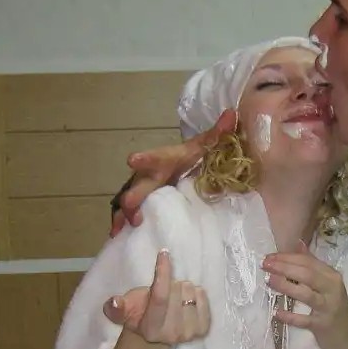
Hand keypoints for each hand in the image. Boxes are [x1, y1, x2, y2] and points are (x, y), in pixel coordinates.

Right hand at [106, 250, 209, 344]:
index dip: (163, 273)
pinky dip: (195, 292)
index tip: (164, 253)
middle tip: (164, 291)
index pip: (160, 297)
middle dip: (169, 284)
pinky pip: (202, 295)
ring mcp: (190, 332)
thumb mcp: (124, 310)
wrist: (157, 336)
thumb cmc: (139, 315)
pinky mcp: (203, 328)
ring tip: (174, 296)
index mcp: (151, 328)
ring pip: (190, 290)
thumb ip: (116, 307)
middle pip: (176, 290)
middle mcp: (172, 333)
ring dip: (182, 288)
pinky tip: (186, 299)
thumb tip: (114, 302)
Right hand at [110, 109, 238, 236]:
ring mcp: (143, 191)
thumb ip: (217, 134)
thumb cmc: (190, 157)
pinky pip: (129, 214)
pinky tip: (116, 234)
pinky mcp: (142, 205)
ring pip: (128, 201)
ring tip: (125, 226)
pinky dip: (121, 224)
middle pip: (138, 185)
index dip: (144, 159)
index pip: (155, 157)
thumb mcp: (205, 146)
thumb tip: (232, 114)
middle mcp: (150, 176)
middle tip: (129, 204)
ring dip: (125, 213)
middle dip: (133, 194)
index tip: (132, 160)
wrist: (182, 167)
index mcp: (164, 161)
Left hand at [262, 242, 347, 348]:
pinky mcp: (323, 325)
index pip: (308, 262)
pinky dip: (290, 317)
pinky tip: (277, 313)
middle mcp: (332, 289)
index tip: (269, 257)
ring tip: (269, 281)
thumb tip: (298, 243)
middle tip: (265, 265)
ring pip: (306, 294)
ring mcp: (328, 307)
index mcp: (331, 276)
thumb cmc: (333, 308)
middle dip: (284, 268)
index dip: (288, 258)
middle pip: (307, 274)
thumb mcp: (326, 284)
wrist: (346, 339)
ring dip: (286, 286)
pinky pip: (304, 320)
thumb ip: (312, 264)